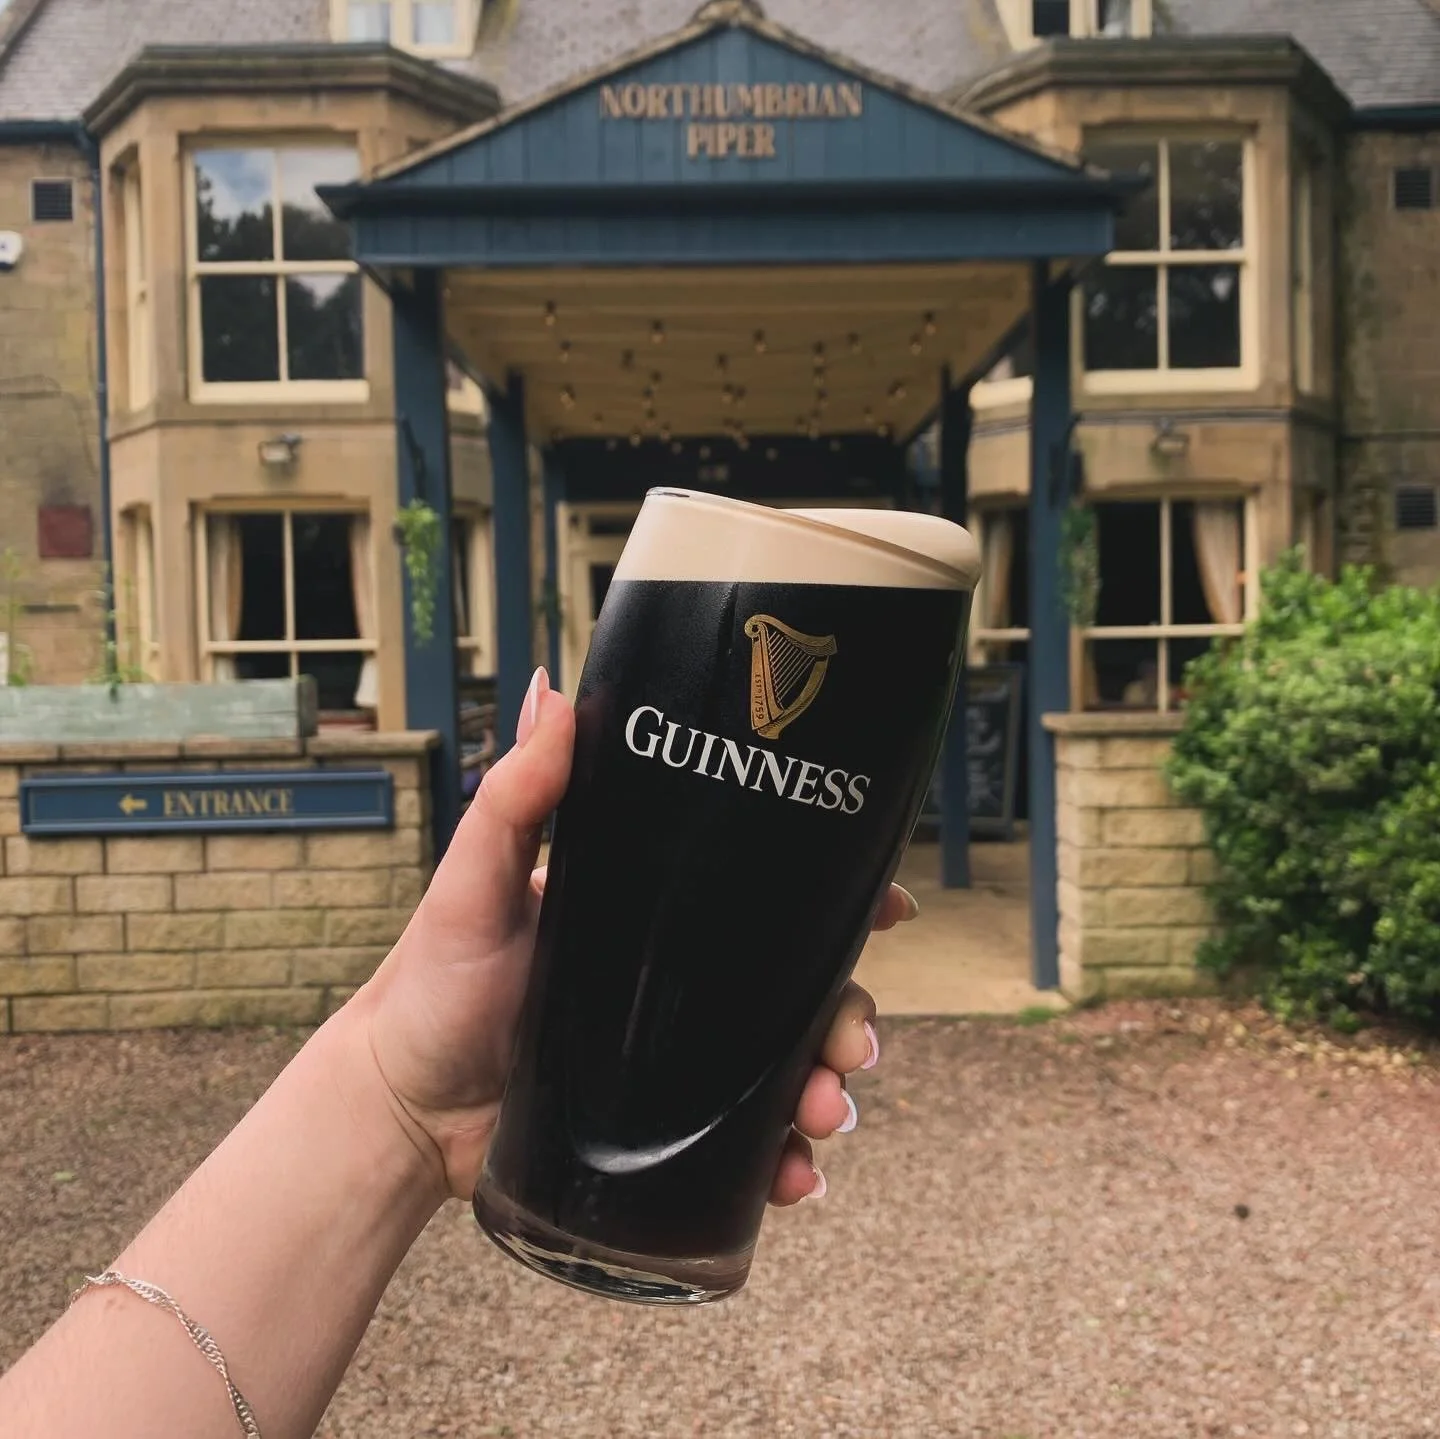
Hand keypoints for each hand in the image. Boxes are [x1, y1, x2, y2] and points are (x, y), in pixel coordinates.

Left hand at [355, 668, 913, 1202]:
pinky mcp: (662, 1136)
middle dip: (847, 1013)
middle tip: (853, 1041)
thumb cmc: (430, 985)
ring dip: (827, 1091)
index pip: (763, 899)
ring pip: (787, 1071)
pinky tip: (795, 1177)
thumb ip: (517, 796)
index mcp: (654, 918)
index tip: (890, 905)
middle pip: (798, 991)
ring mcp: (675, 1062)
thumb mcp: (476, 882)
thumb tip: (554, 691)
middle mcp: (678, 987)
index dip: (838, 903)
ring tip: (825, 1113)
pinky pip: (745, 1150)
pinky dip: (785, 1165)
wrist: (398, 1106)